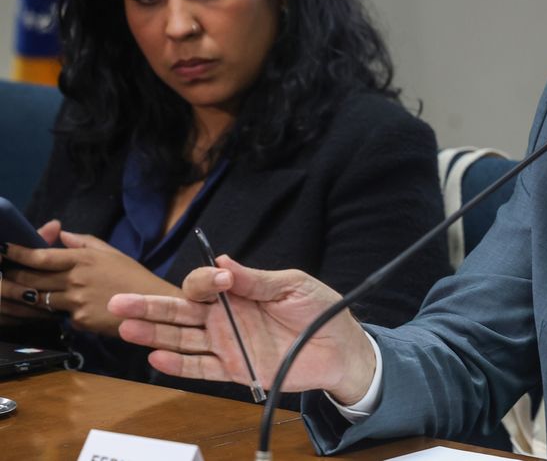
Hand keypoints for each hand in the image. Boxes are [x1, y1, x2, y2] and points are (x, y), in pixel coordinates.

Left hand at [2, 225, 180, 335]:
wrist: (155, 305)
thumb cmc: (134, 277)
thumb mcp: (112, 253)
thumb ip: (86, 242)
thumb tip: (63, 235)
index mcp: (83, 259)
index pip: (41, 256)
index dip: (17, 253)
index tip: (2, 248)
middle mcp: (76, 279)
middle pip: (32, 279)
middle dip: (10, 276)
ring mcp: (76, 301)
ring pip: (38, 300)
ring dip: (22, 296)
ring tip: (8, 292)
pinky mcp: (80, 320)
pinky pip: (58, 315)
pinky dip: (53, 312)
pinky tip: (49, 309)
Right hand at [110, 256, 375, 403]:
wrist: (341, 348)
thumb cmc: (319, 309)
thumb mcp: (293, 286)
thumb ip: (256, 279)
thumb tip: (223, 262)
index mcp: (237, 290)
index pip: (203, 284)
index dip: (205, 281)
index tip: (222, 281)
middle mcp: (225, 316)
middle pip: (179, 310)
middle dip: (149, 305)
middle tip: (119, 301)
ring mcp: (226, 343)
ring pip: (181, 338)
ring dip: (153, 333)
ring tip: (126, 327)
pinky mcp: (234, 369)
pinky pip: (200, 368)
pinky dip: (178, 365)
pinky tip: (156, 356)